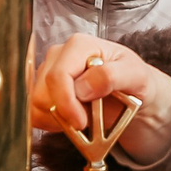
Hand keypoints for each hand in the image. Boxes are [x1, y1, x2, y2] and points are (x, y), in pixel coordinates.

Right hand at [29, 34, 170, 142]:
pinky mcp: (44, 92)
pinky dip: (53, 124)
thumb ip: (111, 76)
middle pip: (43, 93)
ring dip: (60, 120)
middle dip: (64, 113)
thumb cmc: (134, 80)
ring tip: (85, 117)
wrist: (133, 94)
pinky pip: (36, 114)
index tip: (81, 122)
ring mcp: (48, 74)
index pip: (58, 76)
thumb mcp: (135, 75)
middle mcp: (58, 56)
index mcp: (79, 46)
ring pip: (37, 105)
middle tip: (88, 122)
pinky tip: (72, 119)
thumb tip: (83, 87)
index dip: (66, 102)